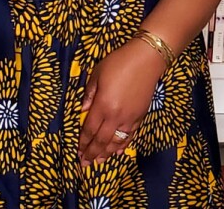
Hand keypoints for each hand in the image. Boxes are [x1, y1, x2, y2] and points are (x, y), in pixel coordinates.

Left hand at [78, 38, 166, 165]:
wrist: (147, 60)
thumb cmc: (119, 63)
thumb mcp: (97, 74)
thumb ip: (89, 94)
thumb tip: (82, 111)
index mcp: (103, 105)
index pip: (89, 130)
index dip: (83, 142)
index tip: (77, 152)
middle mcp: (116, 116)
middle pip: (101, 140)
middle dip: (92, 153)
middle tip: (84, 164)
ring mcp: (130, 119)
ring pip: (116, 142)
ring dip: (106, 153)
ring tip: (98, 162)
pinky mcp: (140, 117)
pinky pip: (129, 136)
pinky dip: (122, 146)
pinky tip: (117, 152)